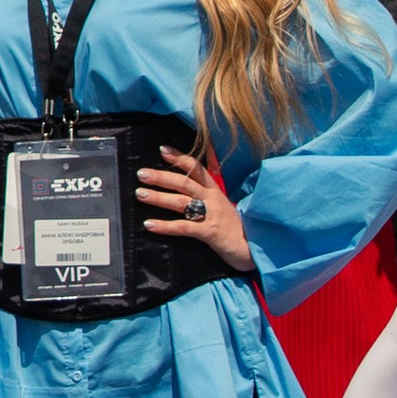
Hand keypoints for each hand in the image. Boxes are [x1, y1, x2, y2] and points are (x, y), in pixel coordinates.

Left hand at [138, 146, 251, 273]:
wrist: (256, 247)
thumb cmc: (235, 229)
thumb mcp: (223, 208)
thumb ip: (207, 197)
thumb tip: (188, 191)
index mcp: (216, 191)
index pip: (197, 169)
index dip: (180, 158)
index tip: (163, 150)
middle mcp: (213, 199)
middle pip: (185, 183)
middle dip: (161, 177)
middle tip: (142, 173)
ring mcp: (212, 215)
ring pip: (182, 202)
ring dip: (159, 197)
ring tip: (140, 194)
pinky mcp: (210, 232)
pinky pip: (184, 227)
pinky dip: (165, 226)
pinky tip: (150, 225)